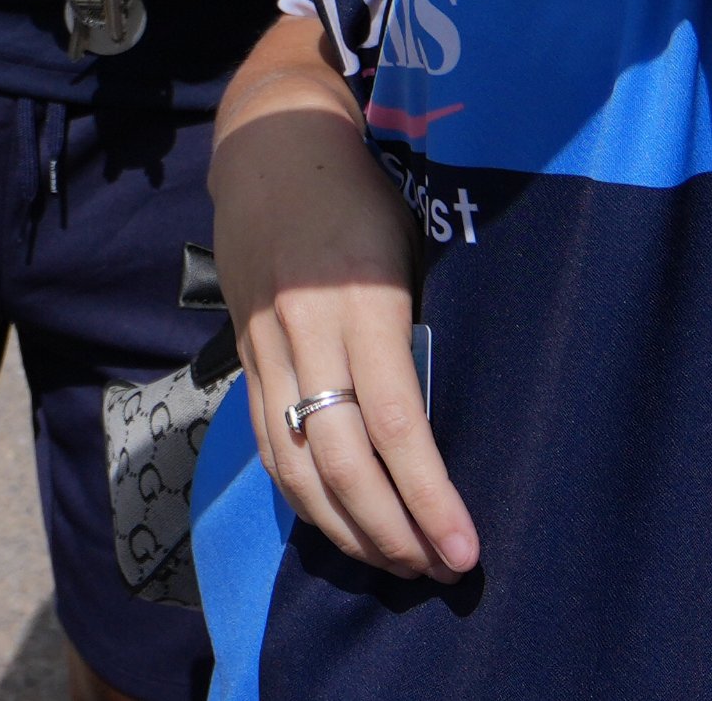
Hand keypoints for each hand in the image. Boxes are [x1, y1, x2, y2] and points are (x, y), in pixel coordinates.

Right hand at [214, 46, 477, 582]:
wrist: (271, 142)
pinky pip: (269, 447)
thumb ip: (425, 317)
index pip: (396, 422)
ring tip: (398, 565)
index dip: (429, 494)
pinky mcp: (246, 358)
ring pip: (296, 468)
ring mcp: (266, 349)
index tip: (465, 548)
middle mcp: (306, 332)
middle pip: (341, 462)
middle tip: (439, 570)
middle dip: (392, 531)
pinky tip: (343, 527)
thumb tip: (462, 408)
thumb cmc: (364, 185)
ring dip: (348, 530)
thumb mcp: (410, 237)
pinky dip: (305, 499)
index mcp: (361, 298)